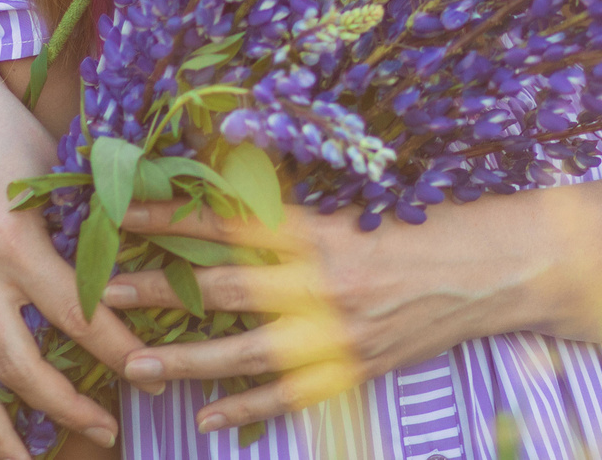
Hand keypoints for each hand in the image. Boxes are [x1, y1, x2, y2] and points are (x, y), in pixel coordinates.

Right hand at [0, 70, 140, 458]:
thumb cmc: (12, 126)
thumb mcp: (64, 166)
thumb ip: (101, 217)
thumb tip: (162, 255)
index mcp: (14, 239)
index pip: (78, 316)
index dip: (121, 352)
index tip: (156, 378)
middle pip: (19, 365)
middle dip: (68, 406)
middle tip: (111, 430)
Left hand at [100, 191, 556, 433]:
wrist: (499, 269)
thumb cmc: (430, 218)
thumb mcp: (361, 198)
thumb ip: (296, 201)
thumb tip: (229, 181)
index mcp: (322, 229)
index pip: (227, 221)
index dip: (171, 216)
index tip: (120, 211)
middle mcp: (324, 283)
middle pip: (223, 289)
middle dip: (159, 292)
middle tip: (103, 296)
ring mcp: (340, 334)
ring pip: (246, 353)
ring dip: (186, 361)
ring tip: (136, 366)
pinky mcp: (357, 368)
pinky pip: (290, 395)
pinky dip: (246, 408)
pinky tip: (204, 419)